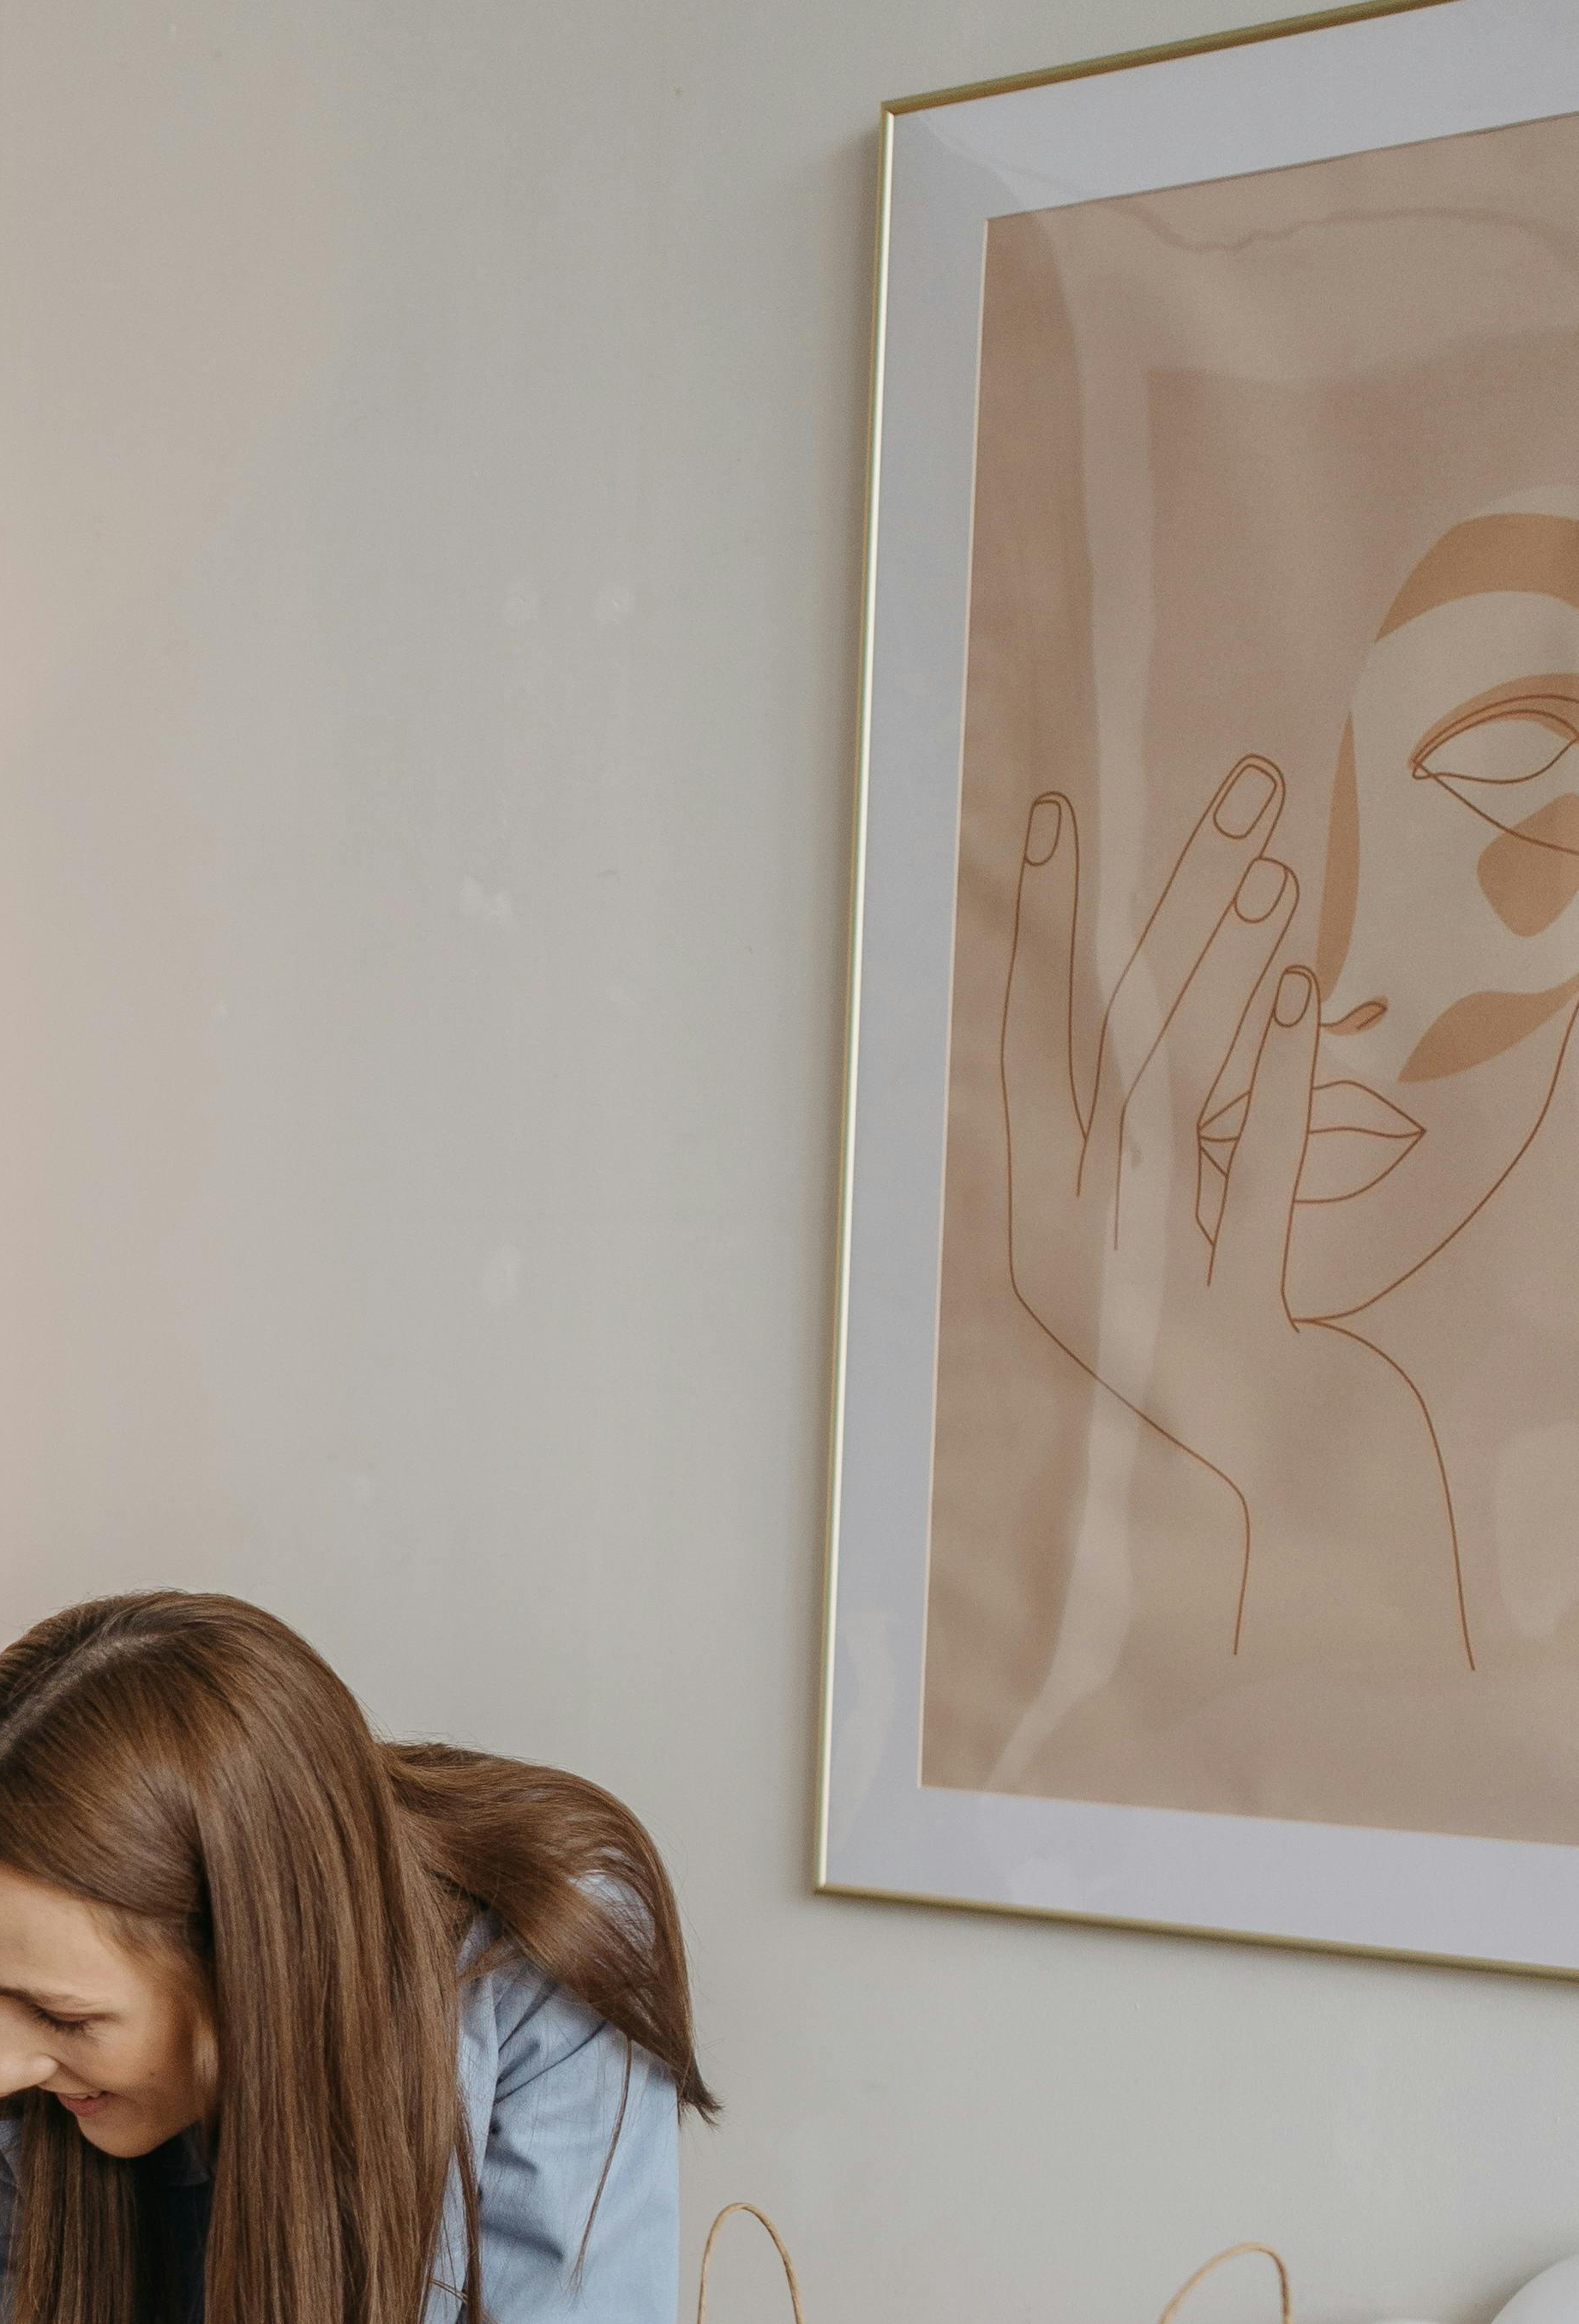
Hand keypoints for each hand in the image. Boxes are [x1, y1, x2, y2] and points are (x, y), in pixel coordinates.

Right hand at [1004, 768, 1465, 1665]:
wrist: (1282, 1532)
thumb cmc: (1224, 1389)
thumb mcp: (1156, 1261)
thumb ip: (1135, 1157)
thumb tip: (1147, 1010)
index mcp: (1037, 1233)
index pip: (1027, 1050)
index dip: (1038, 932)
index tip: (1058, 815)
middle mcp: (1074, 1258)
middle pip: (1113, 1055)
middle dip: (1172, 914)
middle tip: (1241, 790)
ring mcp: (1148, 1300)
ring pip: (1170, 1108)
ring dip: (1216, 979)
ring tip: (1268, 863)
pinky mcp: (1237, 1336)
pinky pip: (1248, 1195)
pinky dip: (1266, 1096)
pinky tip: (1296, 999)